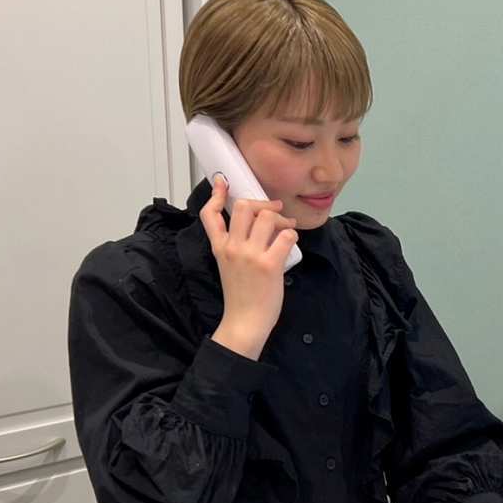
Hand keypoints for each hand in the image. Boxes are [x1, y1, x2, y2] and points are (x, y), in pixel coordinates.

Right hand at [201, 174, 297, 360]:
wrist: (244, 321)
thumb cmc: (241, 295)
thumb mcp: (228, 266)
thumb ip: (235, 245)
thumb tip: (257, 225)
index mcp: (220, 247)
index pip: (210, 214)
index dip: (217, 194)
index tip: (223, 181)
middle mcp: (232, 247)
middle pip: (245, 206)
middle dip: (263, 204)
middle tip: (275, 210)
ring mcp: (250, 255)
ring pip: (267, 217)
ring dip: (282, 219)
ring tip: (287, 228)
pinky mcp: (269, 264)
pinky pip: (286, 235)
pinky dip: (292, 234)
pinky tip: (291, 241)